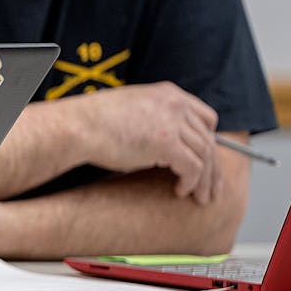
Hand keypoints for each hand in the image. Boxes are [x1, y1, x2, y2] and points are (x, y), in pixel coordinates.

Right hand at [76, 81, 221, 202]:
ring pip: (205, 156)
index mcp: (168, 93)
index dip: (209, 141)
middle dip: (213, 167)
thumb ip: (156, 116)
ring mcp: (172, 123)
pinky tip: (180, 191)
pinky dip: (190, 183)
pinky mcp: (166, 143)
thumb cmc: (94, 121)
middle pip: (209, 139)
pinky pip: (193, 168)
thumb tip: (167, 140)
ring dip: (204, 181)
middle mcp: (175, 104)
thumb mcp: (133, 108)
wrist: (77, 126)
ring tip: (199, 197)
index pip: (206, 117)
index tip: (208, 160)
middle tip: (212, 188)